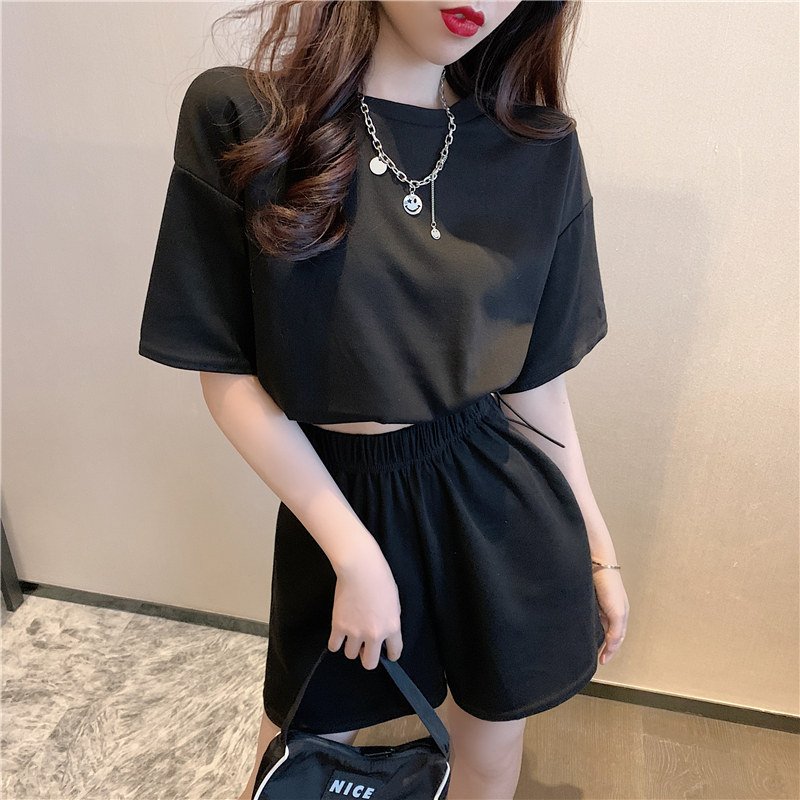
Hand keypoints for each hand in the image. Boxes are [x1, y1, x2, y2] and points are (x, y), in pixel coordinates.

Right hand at [328, 542, 403, 670]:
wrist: (360, 568)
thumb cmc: (379, 578)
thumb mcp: (394, 602)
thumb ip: (390, 621)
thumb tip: (384, 634)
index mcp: (392, 627)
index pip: (394, 652)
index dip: (390, 654)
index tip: (386, 653)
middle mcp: (374, 634)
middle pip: (369, 663)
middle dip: (367, 656)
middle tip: (364, 648)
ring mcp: (355, 632)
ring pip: (350, 654)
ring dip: (351, 646)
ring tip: (351, 634)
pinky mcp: (339, 626)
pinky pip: (334, 646)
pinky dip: (336, 642)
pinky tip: (338, 635)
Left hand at [593, 568, 628, 664]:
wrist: (596, 562)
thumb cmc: (610, 584)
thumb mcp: (617, 613)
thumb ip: (616, 632)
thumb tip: (611, 648)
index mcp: (620, 615)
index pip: (616, 639)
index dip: (610, 651)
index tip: (601, 662)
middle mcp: (610, 611)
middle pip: (607, 633)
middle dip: (602, 645)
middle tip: (593, 657)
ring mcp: (599, 604)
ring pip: (596, 625)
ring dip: (592, 635)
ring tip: (584, 647)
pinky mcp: (588, 598)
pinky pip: (587, 616)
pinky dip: (584, 624)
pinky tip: (578, 628)